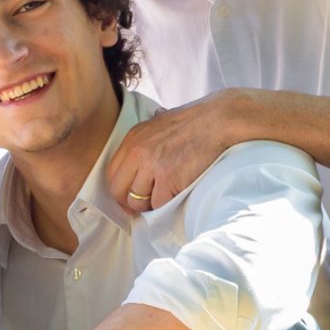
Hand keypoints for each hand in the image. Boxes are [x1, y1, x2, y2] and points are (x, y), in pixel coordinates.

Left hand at [104, 90, 246, 214]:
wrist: (217, 121)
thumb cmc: (193, 124)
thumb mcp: (159, 126)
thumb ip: (144, 144)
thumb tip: (137, 167)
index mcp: (133, 139)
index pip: (112, 173)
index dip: (120, 190)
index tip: (129, 198)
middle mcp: (137, 152)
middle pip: (118, 190)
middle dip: (129, 203)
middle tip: (142, 207)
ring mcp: (152, 165)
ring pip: (137, 200)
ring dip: (149, 205)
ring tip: (163, 198)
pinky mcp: (168, 178)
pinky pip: (158, 204)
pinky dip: (166, 204)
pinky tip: (175, 194)